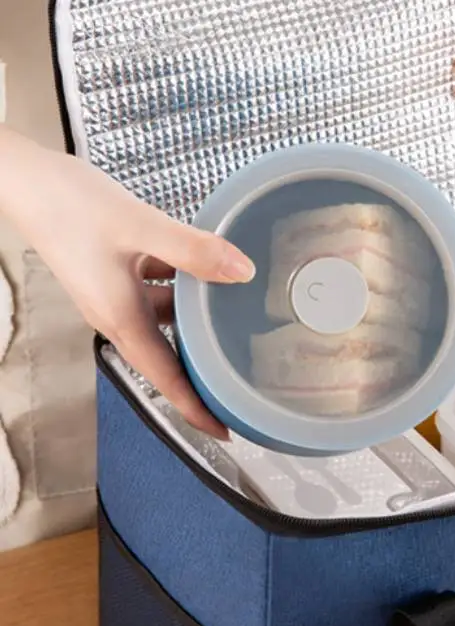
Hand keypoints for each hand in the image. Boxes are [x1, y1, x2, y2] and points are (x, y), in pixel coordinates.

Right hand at [0, 126, 254, 438]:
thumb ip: (192, 249)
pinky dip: (183, 287)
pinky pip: (157, 290)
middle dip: (203, 372)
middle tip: (243, 381)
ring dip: (197, 323)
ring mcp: (116, 295)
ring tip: (240, 324)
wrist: (22, 178)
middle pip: (169, 357)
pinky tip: (207, 269)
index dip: (196, 409)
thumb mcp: (138, 226)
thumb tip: (242, 271)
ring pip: (167, 321)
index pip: (166, 380)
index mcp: (121, 320)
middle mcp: (118, 316)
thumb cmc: (65, 204)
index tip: (225, 430)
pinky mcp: (116, 272)